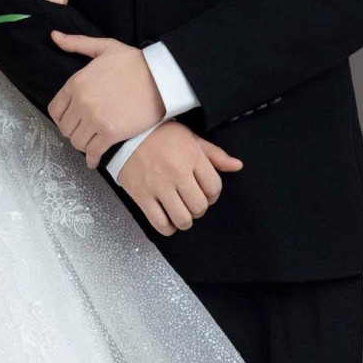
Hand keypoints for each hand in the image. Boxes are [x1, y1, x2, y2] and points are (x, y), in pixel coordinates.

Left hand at [46, 32, 166, 164]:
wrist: (161, 77)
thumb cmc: (135, 62)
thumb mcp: (104, 47)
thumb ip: (77, 44)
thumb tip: (54, 36)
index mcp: (76, 83)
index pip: (55, 109)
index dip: (61, 117)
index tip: (70, 120)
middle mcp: (81, 103)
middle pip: (65, 128)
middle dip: (72, 131)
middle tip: (82, 132)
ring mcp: (95, 119)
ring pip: (76, 141)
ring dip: (82, 144)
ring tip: (89, 143)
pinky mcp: (111, 133)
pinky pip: (93, 152)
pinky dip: (92, 158)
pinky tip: (94, 160)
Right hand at [117, 122, 243, 235]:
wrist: (125, 133)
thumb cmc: (160, 135)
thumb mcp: (190, 138)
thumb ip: (214, 154)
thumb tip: (237, 166)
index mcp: (192, 156)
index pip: (214, 188)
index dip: (213, 195)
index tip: (204, 192)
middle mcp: (177, 172)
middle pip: (200, 207)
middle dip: (199, 209)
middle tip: (191, 202)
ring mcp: (158, 186)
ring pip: (183, 219)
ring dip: (185, 221)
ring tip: (180, 213)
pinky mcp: (142, 196)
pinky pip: (160, 224)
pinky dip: (168, 228)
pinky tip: (168, 219)